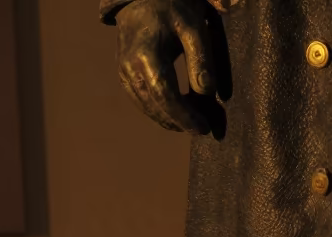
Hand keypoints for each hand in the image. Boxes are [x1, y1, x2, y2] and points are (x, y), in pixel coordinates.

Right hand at [115, 0, 214, 133]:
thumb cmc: (172, 9)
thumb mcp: (194, 28)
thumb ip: (201, 60)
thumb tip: (207, 93)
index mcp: (147, 54)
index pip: (166, 95)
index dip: (185, 115)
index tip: (204, 127)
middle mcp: (130, 66)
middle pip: (155, 106)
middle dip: (179, 122)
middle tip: (202, 129)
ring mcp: (124, 71)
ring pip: (146, 107)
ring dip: (169, 120)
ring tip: (192, 124)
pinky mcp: (124, 74)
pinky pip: (140, 100)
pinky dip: (158, 111)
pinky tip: (175, 114)